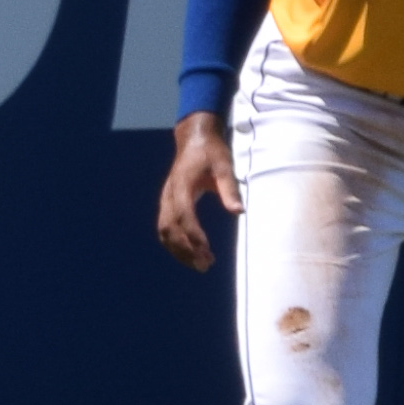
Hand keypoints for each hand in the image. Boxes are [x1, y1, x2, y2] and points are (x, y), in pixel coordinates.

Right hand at [154, 114, 240, 272]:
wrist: (194, 139)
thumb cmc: (211, 152)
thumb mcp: (224, 165)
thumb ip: (229, 188)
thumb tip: (238, 212)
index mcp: (182, 185)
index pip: (185, 216)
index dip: (194, 236)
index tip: (207, 253)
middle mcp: (169, 194)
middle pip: (170, 228)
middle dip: (186, 250)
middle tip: (205, 265)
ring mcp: (166, 199)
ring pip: (165, 231)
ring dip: (179, 250)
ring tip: (199, 264)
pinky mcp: (168, 203)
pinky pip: (165, 227)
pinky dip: (174, 244)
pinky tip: (190, 253)